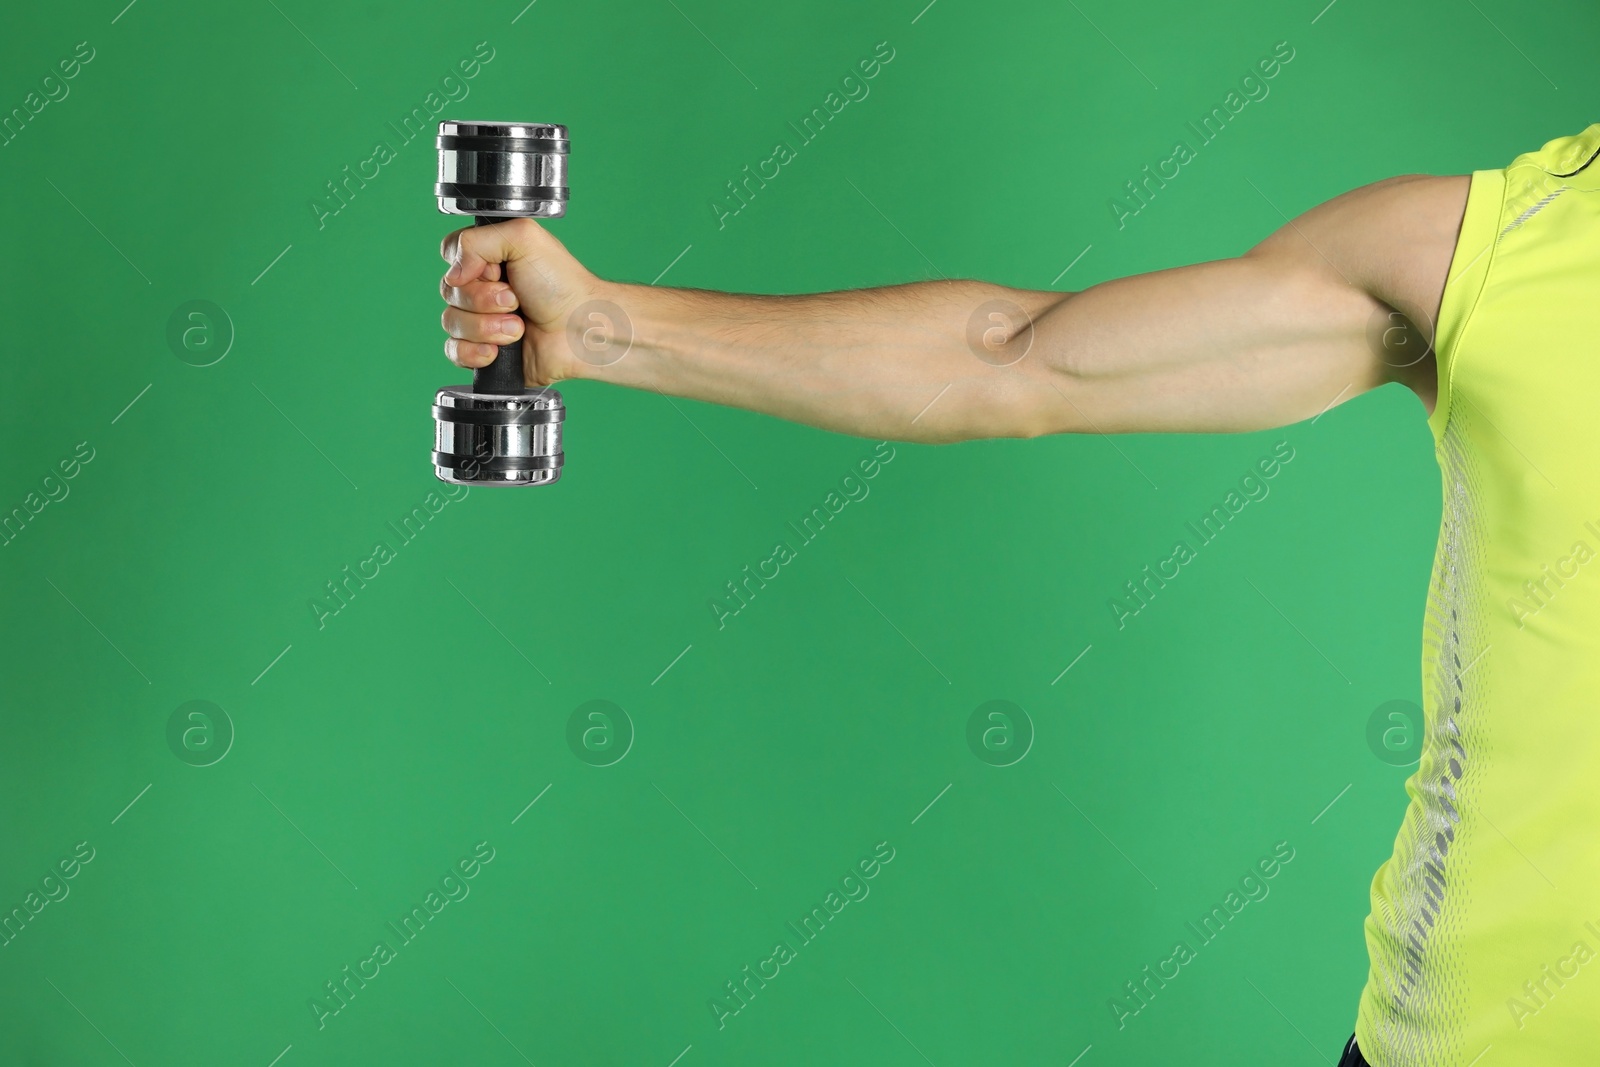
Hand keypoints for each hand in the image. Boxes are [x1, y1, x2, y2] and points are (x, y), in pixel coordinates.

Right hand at [438, 217, 599, 385]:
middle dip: (483, 300)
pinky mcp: (484, 352)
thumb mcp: (523, 238)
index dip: (469, 266)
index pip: (450, 254)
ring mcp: (482, 321)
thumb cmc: (562, 284)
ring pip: (450, 322)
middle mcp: (482, 288)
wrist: (580, 330)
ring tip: (518, 327)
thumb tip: (452, 274)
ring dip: (486, 327)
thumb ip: (475, 239)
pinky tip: (498, 351)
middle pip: (449, 291)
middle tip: (516, 300)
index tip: (498, 271)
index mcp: (488, 258)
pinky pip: (454, 351)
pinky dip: (475, 352)